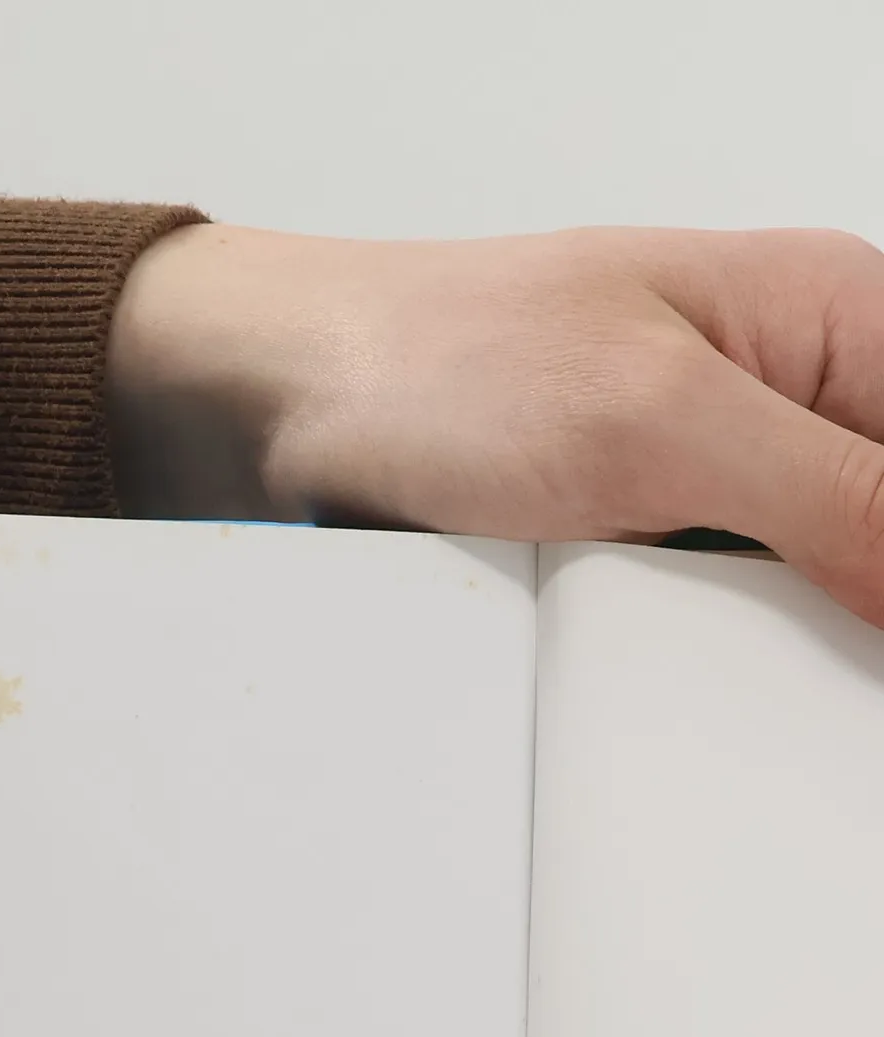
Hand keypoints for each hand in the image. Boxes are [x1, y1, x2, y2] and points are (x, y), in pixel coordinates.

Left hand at [109, 221, 883, 625]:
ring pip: (794, 588)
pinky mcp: (638, 531)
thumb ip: (827, 493)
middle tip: (759, 628)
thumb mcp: (657, 423)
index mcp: (832, 321)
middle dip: (832, 602)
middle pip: (866, 539)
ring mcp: (706, 468)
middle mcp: (780, 395)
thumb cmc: (436, 362)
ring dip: (746, 629)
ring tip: (655, 604)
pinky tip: (628, 631)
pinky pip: (702, 611)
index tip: (854, 626)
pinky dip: (674, 639)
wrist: (287, 401)